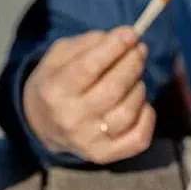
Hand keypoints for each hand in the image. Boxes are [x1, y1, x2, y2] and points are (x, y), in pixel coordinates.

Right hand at [23, 27, 154, 163]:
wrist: (43, 125)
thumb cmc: (57, 83)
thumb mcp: (60, 56)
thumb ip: (89, 44)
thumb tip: (123, 38)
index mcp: (54, 91)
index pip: (90, 67)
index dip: (115, 47)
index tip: (132, 33)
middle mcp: (70, 119)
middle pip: (114, 88)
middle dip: (133, 63)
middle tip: (140, 50)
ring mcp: (88, 141)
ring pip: (129, 111)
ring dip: (139, 87)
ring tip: (134, 77)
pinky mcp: (104, 156)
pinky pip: (139, 138)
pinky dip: (147, 116)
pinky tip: (141, 103)